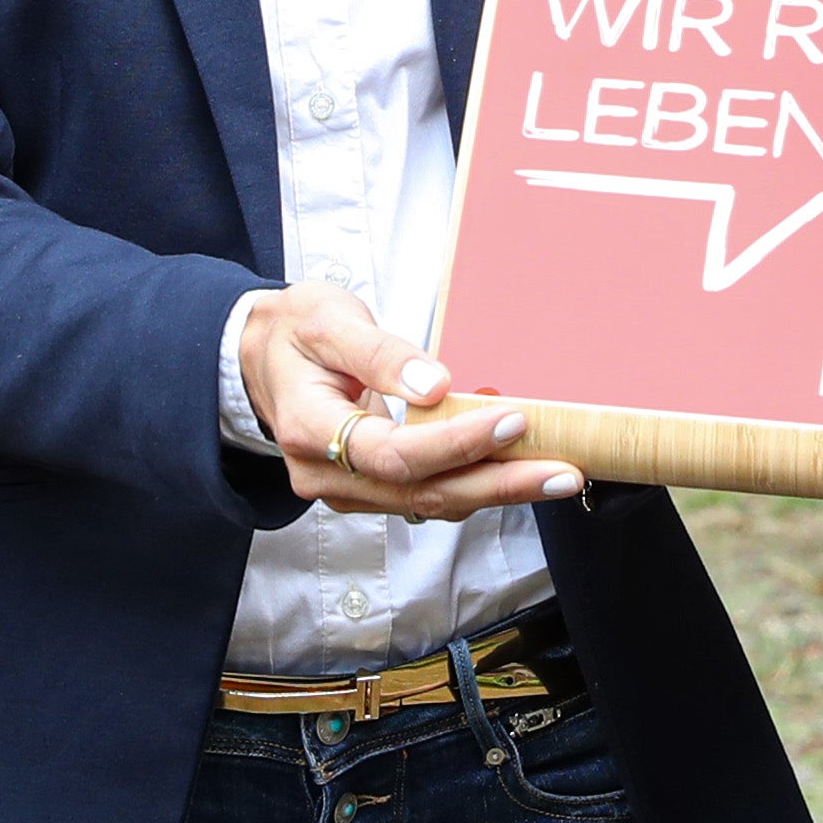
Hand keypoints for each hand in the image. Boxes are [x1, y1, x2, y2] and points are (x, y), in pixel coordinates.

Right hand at [239, 281, 581, 521]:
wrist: (259, 358)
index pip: (393, 452)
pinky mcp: (368, 489)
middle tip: (563, 472)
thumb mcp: (328, 321)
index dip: (456, 443)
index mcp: (308, 429)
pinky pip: (426, 495)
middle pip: (421, 491)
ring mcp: (346, 490)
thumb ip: (380, 353)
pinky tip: (518, 468)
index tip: (512, 420)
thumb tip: (436, 384)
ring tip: (558, 474)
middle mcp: (326, 475)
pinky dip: (475, 483)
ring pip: (430, 501)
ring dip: (496, 491)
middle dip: (498, 484)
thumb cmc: (294, 333)